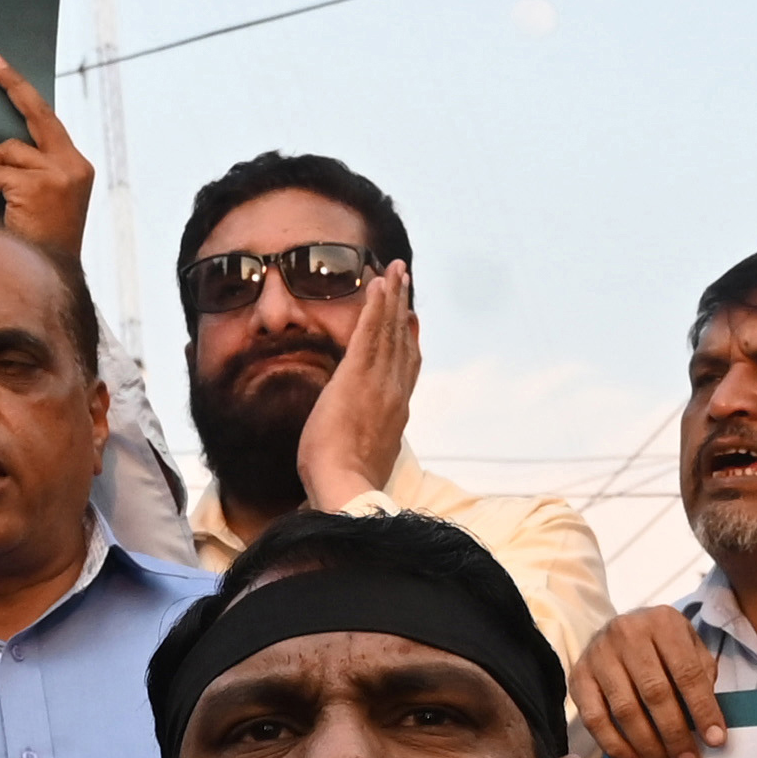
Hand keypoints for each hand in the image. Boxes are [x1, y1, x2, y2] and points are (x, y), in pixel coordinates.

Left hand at [0, 53, 92, 261]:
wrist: (46, 281)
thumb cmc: (36, 247)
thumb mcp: (42, 201)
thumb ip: (29, 171)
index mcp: (77, 168)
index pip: (49, 122)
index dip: (24, 93)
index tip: (4, 68)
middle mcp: (73, 166)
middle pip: (38, 114)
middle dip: (15, 85)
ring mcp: (58, 175)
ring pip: (6, 152)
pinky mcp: (38, 186)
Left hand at [294, 259, 421, 512]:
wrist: (343, 487)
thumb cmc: (343, 486)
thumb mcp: (358, 463)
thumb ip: (361, 449)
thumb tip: (352, 455)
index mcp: (395, 414)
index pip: (407, 369)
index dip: (410, 341)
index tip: (412, 320)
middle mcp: (395, 393)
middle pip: (403, 341)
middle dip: (404, 308)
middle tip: (407, 281)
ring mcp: (380, 382)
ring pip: (389, 330)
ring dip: (393, 297)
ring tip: (395, 270)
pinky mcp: (358, 375)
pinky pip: (370, 331)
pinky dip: (377, 305)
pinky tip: (378, 284)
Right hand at [570, 604, 730, 757]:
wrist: (618, 629)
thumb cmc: (661, 645)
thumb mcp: (688, 646)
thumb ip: (701, 676)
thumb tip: (707, 726)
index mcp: (663, 623)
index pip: (687, 672)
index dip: (703, 709)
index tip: (715, 740)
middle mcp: (627, 633)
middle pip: (655, 693)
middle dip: (675, 734)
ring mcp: (599, 655)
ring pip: (625, 709)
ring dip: (648, 746)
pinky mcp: (579, 677)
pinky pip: (595, 719)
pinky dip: (616, 747)